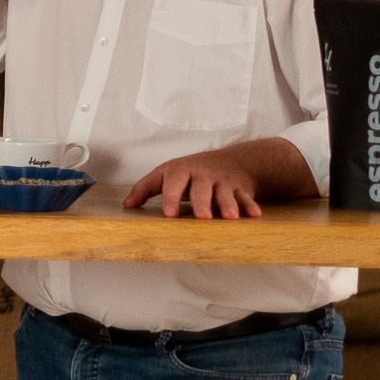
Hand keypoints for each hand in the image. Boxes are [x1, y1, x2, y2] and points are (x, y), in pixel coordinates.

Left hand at [125, 149, 264, 219]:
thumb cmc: (190, 172)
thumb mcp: (167, 174)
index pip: (174, 181)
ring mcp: (223, 181)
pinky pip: (246, 197)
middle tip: (202, 217)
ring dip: (228, 204)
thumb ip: (146, 189)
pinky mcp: (240, 188)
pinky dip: (250, 205)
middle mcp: (203, 175)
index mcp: (181, 171)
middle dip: (202, 202)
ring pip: (225, 193)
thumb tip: (126, 206)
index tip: (169, 213)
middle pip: (202, 188)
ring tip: (229, 218)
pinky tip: (253, 215)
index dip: (171, 196)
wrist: (230, 161)